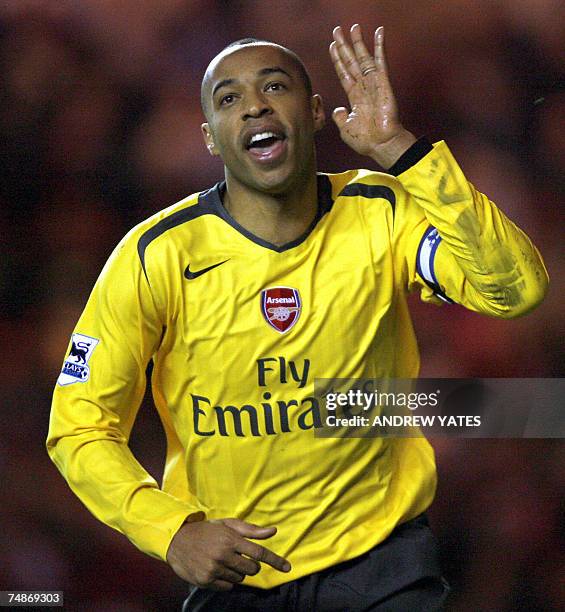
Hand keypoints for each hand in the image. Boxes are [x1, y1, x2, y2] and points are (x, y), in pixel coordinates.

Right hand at [166, 518, 290, 590]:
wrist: (177, 540)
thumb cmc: (207, 530)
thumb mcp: (228, 525)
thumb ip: (251, 530)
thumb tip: (273, 530)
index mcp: (230, 539)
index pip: (259, 552)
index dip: (275, 560)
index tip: (287, 568)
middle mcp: (223, 554)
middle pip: (252, 569)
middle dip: (250, 565)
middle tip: (238, 556)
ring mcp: (214, 568)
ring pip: (240, 578)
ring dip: (237, 571)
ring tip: (223, 560)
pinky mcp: (206, 580)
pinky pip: (228, 587)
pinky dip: (226, 580)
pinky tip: (216, 568)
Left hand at [330, 24, 415, 167]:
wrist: (381, 144)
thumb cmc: (365, 140)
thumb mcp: (345, 128)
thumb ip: (339, 117)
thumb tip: (337, 109)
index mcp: (355, 97)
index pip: (344, 73)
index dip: (338, 59)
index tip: (332, 45)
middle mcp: (364, 87)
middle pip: (352, 61)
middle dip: (344, 46)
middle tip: (338, 30)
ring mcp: (374, 84)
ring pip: (364, 58)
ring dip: (358, 42)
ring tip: (353, 27)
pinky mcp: (383, 83)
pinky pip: (380, 61)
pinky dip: (379, 46)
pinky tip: (378, 32)